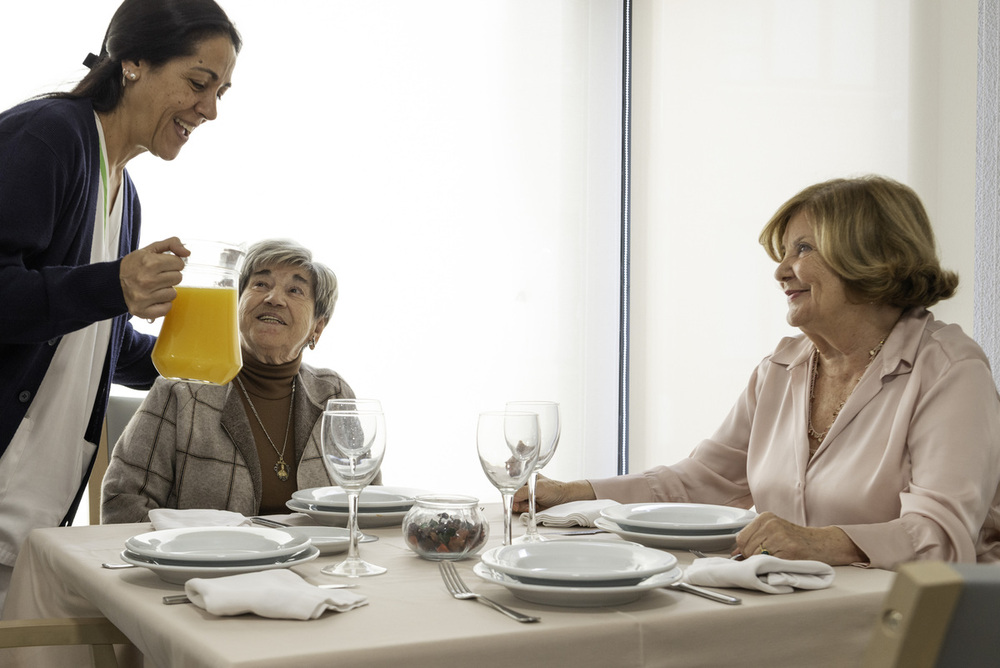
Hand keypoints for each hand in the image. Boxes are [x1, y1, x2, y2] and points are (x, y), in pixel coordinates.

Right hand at [119, 237, 189, 318]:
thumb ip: (171, 244)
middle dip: (170, 276)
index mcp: (149, 262)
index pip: (179, 263)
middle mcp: (146, 280)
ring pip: (173, 294)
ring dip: (166, 290)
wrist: (114, 282)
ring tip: (154, 287)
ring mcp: (143, 296)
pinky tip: (153, 298)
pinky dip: (163, 304)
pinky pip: (167, 308)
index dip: (173, 263)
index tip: (163, 265)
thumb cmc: (135, 265)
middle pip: (178, 278)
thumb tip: (187, 253)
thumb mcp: (150, 249)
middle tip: (158, 276)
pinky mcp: (142, 310)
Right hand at [510, 474, 596, 512]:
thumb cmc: (554, 489)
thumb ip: (523, 492)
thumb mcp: (538, 489)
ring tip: (535, 503)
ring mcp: (525, 493)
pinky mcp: (528, 501)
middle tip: (528, 502)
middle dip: (518, 502)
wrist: (564, 497)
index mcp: (523, 476)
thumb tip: (510, 497)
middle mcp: (522, 484)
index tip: (514, 499)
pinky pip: (521, 508)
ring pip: (515, 503)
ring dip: (523, 506)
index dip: (509, 492)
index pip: (509, 484)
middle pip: (511, 495)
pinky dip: (526, 509)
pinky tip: (535, 506)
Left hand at [733, 511, 865, 564]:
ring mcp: (780, 536)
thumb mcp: (773, 532)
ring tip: (779, 559)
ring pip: (756, 557)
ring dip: (764, 563)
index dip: (745, 551)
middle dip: (754, 558)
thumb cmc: (796, 540)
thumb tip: (734, 556)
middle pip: (746, 549)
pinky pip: (770, 564)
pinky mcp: (789, 551)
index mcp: (765, 517)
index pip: (740, 539)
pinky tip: (784, 562)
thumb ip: (754, 540)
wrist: (824, 543)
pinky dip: (773, 568)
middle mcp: (771, 523)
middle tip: (771, 558)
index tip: (756, 555)